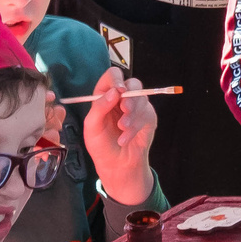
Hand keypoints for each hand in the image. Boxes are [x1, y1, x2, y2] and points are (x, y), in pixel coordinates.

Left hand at [83, 67, 157, 199]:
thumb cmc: (101, 145)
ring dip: (132, 115)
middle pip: (133, 83)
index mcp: (105, 94)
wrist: (117, 165)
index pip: (113, 76)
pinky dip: (135, 127)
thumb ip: (99, 107)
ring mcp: (137, 107)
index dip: (116, 80)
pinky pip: (147, 115)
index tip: (118, 91)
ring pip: (142, 99)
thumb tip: (114, 92)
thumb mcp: (92, 127)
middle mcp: (122, 98)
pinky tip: (125, 138)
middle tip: (124, 109)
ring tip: (122, 129)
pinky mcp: (148, 118)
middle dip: (130, 97)